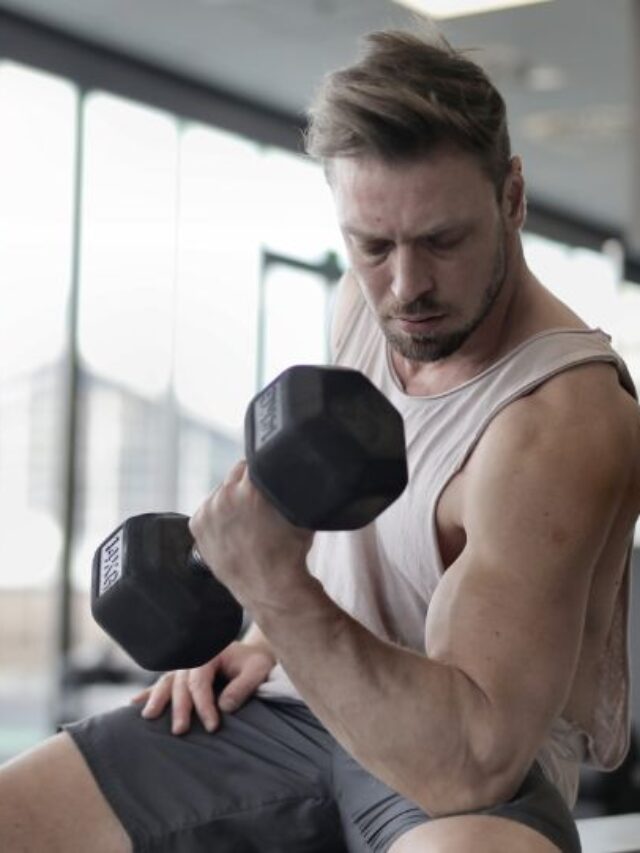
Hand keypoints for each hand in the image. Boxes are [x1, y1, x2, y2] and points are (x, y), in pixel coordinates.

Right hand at [130, 641, 275, 734]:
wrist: (252, 657)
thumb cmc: (255, 664)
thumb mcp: (257, 670)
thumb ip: (243, 686)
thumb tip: (224, 706)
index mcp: (211, 653)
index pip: (202, 681)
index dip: (204, 704)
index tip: (212, 726)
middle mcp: (194, 659)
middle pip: (181, 683)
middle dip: (179, 707)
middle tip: (180, 731)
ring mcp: (185, 667)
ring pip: (167, 682)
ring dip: (157, 699)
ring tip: (149, 717)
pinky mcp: (181, 677)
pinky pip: (163, 684)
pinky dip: (149, 693)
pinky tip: (134, 703)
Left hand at [189, 461, 314, 609]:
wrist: (270, 587)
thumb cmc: (289, 552)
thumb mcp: (298, 511)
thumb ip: (289, 487)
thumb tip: (290, 471)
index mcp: (252, 488)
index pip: (255, 460)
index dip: (264, 468)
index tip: (268, 478)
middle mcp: (226, 496)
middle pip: (236, 473)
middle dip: (247, 483)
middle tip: (259, 503)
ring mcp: (208, 511)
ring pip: (221, 491)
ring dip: (231, 498)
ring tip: (246, 519)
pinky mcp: (197, 524)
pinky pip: (208, 509)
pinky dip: (217, 515)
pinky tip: (232, 529)